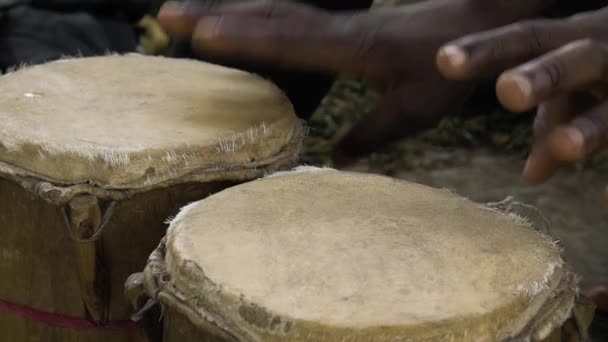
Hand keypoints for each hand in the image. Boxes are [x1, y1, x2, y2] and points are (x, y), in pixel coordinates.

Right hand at [158, 0, 541, 157]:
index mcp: (355, 47)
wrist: (483, 20)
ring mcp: (341, 19)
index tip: (202, 34)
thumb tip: (334, 156)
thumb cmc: (453, 68)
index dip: (246, 36)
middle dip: (215, 11)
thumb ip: (373, 133)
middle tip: (165, 13)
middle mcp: (340, 27)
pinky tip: (237, 20)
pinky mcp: (344, 21)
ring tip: (184, 12)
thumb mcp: (416, 111)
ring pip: (276, 8)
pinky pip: (291, 14)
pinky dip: (257, 15)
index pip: (290, 38)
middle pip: (269, 13)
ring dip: (229, 7)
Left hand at [437, 8, 607, 183]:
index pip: (526, 39)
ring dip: (592, 129)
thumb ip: (554, 120)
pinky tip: (607, 201)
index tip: (442, 61)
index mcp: (578, 39)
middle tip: (506, 91)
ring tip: (565, 149)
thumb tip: (532, 176)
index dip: (486, 48)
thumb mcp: (583, 87)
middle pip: (575, 60)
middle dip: (544, 74)